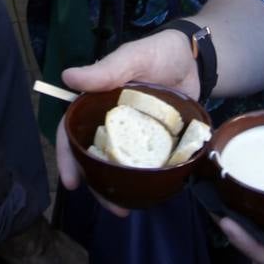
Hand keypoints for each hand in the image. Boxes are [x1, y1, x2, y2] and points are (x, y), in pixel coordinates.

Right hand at [54, 29, 196, 196]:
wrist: (196, 60)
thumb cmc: (159, 52)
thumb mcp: (133, 58)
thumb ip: (106, 70)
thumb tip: (67, 77)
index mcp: (96, 102)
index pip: (73, 130)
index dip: (68, 155)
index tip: (71, 181)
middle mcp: (110, 122)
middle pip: (94, 157)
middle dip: (95, 184)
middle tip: (110, 207)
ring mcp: (134, 135)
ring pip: (118, 166)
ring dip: (117, 189)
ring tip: (125, 210)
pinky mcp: (156, 143)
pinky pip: (144, 165)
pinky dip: (142, 182)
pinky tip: (146, 197)